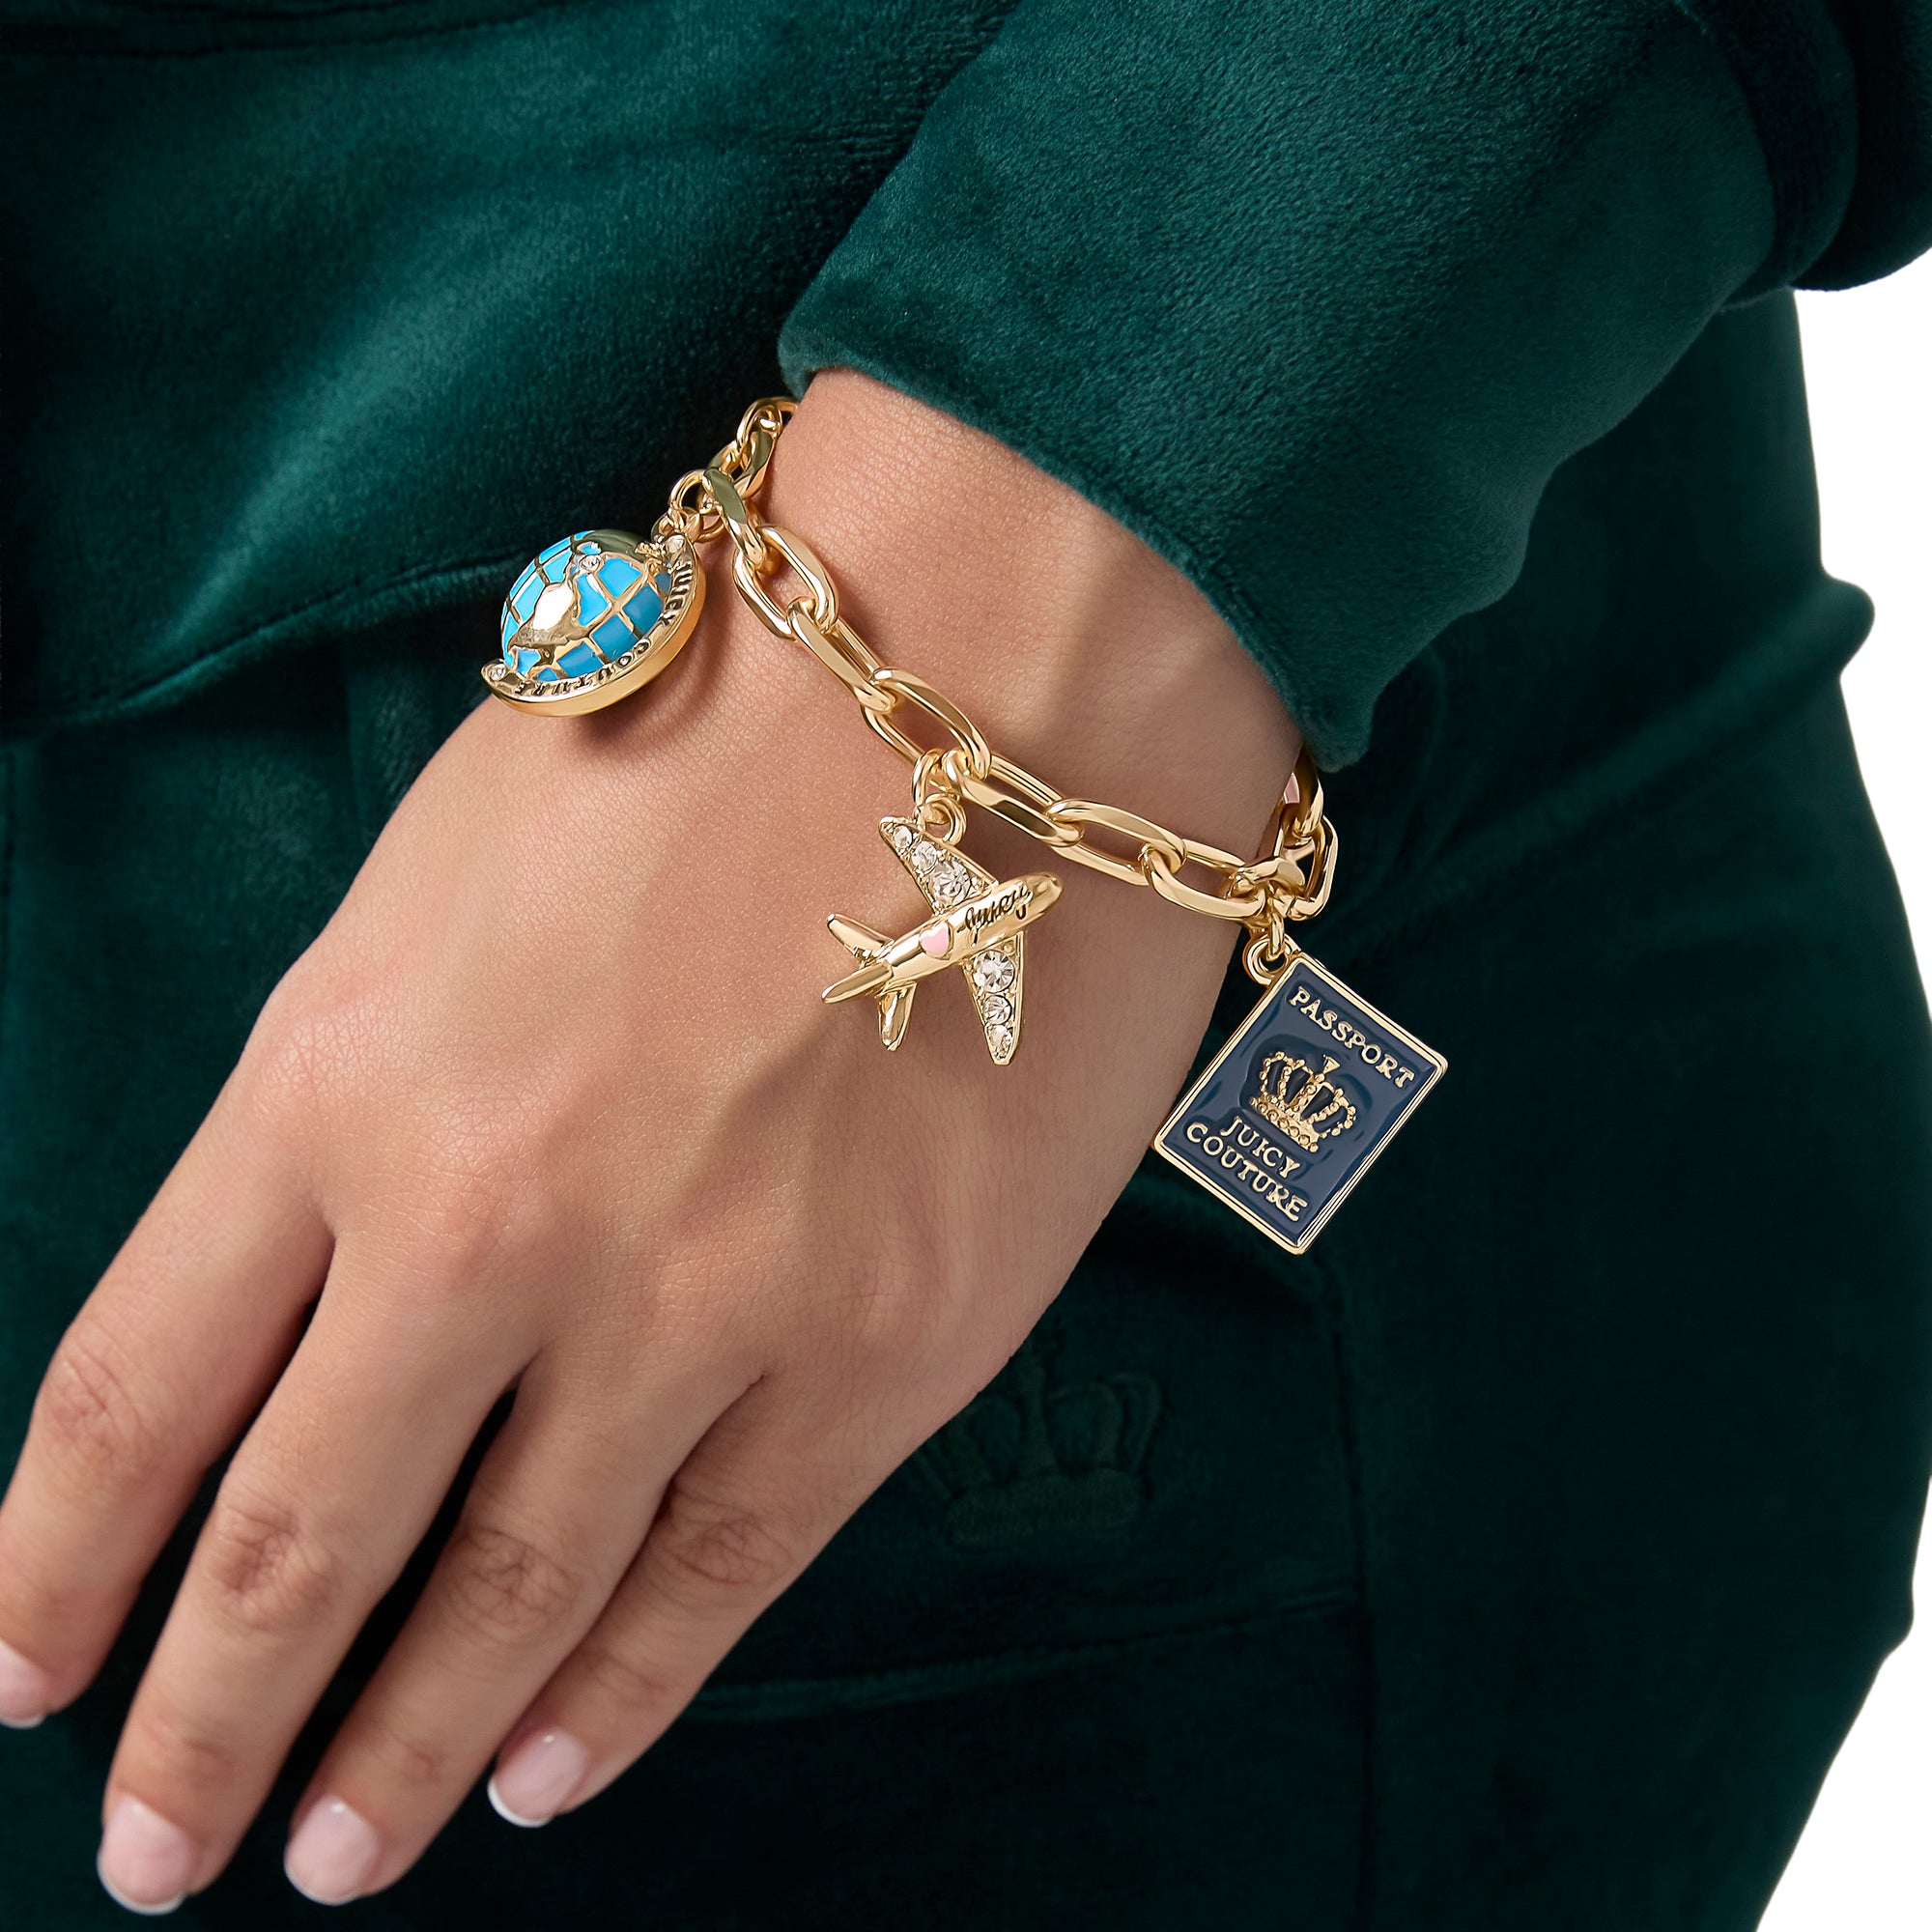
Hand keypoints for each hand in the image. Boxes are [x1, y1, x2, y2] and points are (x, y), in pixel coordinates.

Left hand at [0, 372, 1297, 1908]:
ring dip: (405, 1746)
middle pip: (300, 1542)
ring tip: (334, 1857)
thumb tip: (326, 1288)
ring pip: (514, 1595)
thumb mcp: (442, 883)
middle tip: (152, 1855)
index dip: (52, 1562)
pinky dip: (619, 1690)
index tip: (16, 1672)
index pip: (134, 1390)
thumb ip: (357, 1094)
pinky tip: (548, 1773)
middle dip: (206, 1723)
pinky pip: (719, 1567)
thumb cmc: (702, 732)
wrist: (992, 681)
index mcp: (341, 1077)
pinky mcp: (882, 1352)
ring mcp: (700, 1309)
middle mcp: (495, 1227)